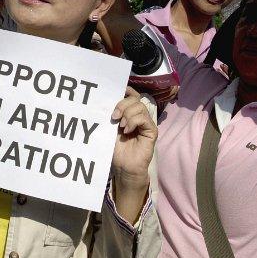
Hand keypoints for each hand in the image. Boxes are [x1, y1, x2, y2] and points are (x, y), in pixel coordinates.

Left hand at [110, 88, 156, 221]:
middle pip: (135, 99)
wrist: (123, 167)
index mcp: (129, 113)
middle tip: (114, 116)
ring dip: (127, 114)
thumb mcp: (110, 128)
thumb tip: (105, 99)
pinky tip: (127, 130)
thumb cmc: (115, 149)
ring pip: (140, 107)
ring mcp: (146, 123)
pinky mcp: (151, 131)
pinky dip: (134, 122)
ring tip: (120, 126)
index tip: (117, 92)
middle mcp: (139, 116)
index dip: (126, 90)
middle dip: (123, 104)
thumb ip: (111, 114)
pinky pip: (144, 118)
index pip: (132, 95)